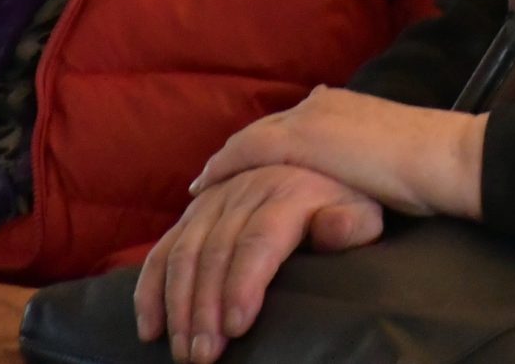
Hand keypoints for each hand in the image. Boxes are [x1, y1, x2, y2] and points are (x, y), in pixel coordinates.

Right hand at [135, 164, 383, 363]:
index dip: (243, 284)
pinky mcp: (193, 212)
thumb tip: (332, 229)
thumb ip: (352, 224)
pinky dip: (150, 290)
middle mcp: (246, 189)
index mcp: (290, 190)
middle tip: (204, 355)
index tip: (236, 327)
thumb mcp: (364, 211)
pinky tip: (151, 329)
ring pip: (183, 253)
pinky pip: (162, 250)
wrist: (322, 169)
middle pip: (216, 251)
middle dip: (205, 309)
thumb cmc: (346, 204)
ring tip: (184, 351)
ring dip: (178, 306)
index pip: (259, 239)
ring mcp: (214, 199)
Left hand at [194, 86, 483, 220]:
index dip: (268, 146)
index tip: (249, 164)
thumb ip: (371, 159)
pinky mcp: (300, 139)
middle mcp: (323, 104)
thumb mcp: (395, 158)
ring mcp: (309, 118)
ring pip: (251, 139)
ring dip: (226, 162)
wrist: (444, 157)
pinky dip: (223, 167)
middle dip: (240, 153)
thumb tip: (361, 177)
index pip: (295, 125)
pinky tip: (205, 186)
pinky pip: (246, 151)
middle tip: (214, 177)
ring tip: (204, 184)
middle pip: (267, 130)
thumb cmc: (434, 167)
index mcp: (346, 106)